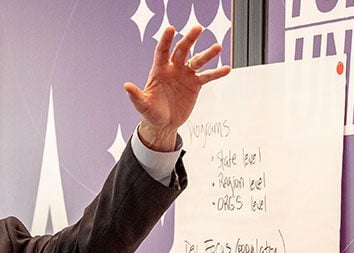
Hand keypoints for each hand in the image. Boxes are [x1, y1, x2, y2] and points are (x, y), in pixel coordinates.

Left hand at [124, 25, 231, 150]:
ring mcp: (185, 75)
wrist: (164, 124)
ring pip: (197, 61)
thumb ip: (136, 96)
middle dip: (189, 39)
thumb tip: (126, 86)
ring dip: (207, 54)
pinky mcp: (195, 84)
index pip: (162, 51)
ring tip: (218, 47)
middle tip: (198, 29)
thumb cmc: (151, 113)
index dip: (166, 40)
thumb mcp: (143, 106)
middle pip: (182, 50)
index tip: (171, 29)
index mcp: (159, 70)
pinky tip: (226, 69)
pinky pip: (207, 76)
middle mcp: (173, 69)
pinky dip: (217, 73)